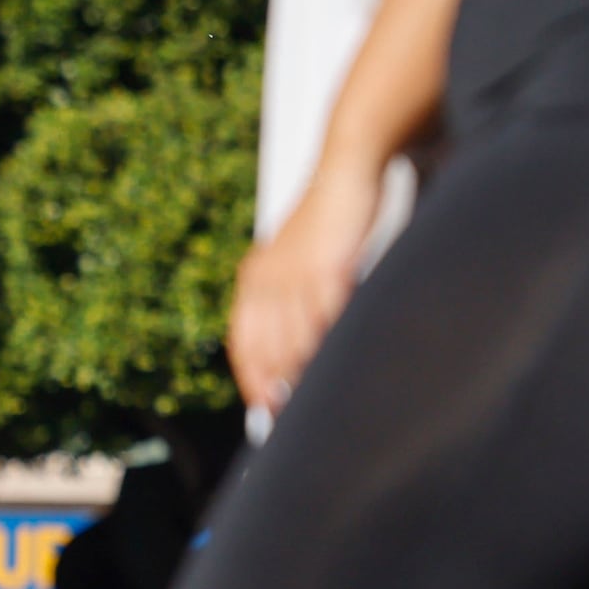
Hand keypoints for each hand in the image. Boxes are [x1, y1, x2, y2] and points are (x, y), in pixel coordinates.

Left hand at [229, 160, 386, 412]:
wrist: (345, 172)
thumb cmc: (330, 221)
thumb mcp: (299, 258)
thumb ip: (291, 296)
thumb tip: (297, 345)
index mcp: (254, 278)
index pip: (243, 342)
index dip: (251, 379)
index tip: (264, 409)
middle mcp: (266, 279)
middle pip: (265, 348)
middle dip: (276, 386)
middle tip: (290, 416)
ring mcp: (295, 275)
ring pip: (293, 339)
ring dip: (302, 373)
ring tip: (315, 398)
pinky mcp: (328, 268)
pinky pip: (326, 319)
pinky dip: (330, 344)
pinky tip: (338, 362)